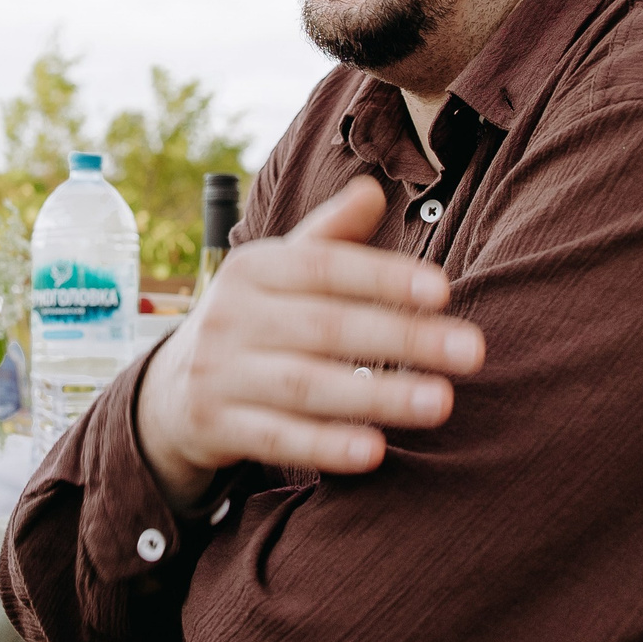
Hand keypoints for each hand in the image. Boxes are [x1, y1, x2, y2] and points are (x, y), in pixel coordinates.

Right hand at [135, 176, 482, 508]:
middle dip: (402, 338)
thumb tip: (373, 189)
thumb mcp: (279, 272)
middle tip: (472, 351)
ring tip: (441, 403)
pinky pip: (276, 438)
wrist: (171, 391)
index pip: (322, 265)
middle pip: (324, 326)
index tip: (444, 290)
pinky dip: (325, 445)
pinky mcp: (215, 427)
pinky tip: (374, 452)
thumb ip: (329, 237)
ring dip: (376, 395)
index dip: (382, 276)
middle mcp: (231, 316)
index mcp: (253, 269)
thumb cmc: (254, 322)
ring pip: (305, 385)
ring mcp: (219, 373)